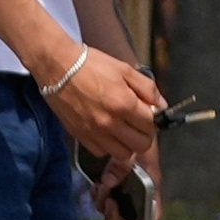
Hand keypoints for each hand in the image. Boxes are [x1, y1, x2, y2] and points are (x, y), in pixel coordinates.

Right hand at [45, 41, 163, 172]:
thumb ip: (147, 88)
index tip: (148, 113)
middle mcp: (110, 123)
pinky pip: (102, 152)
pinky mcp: (80, 137)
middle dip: (145, 135)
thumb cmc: (92, 65)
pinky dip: (108, 146)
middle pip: (141, 145)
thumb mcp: (125, 69)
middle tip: (139, 123)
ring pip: (122, 154)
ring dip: (128, 144)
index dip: (154, 120)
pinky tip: (107, 132)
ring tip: (124, 129)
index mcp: (124, 104)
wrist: (58, 67)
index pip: (151, 126)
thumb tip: (162, 105)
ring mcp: (94, 133)